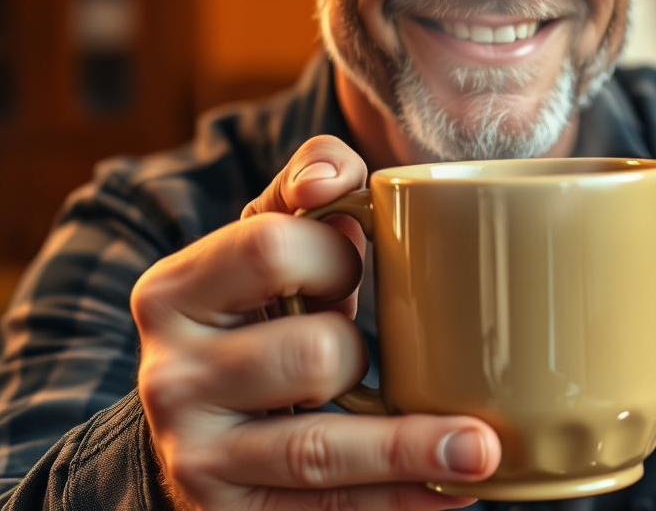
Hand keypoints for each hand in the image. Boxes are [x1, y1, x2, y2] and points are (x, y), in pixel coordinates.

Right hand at [131, 135, 500, 510]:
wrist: (199, 410)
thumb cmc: (257, 307)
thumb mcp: (267, 236)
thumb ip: (307, 182)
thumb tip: (332, 177)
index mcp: (176, 288)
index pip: (269, 247)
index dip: (334, 254)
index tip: (358, 263)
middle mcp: (170, 373)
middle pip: (310, 352)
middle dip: (361, 348)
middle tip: (371, 348)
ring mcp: (194, 453)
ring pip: (321, 447)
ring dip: (413, 448)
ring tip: (484, 449)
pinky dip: (394, 502)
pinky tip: (449, 491)